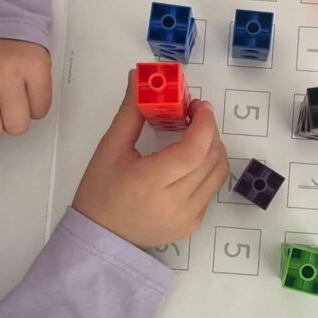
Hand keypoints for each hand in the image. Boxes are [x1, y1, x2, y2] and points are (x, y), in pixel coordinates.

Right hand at [73, 71, 228, 248]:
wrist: (100, 238)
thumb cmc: (100, 192)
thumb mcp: (110, 149)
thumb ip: (130, 112)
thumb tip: (139, 78)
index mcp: (149, 182)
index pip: (193, 150)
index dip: (204, 123)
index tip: (199, 106)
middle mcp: (174, 203)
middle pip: (211, 159)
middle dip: (209, 131)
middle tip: (195, 116)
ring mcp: (187, 217)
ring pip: (218, 174)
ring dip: (213, 149)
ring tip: (196, 136)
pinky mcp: (192, 225)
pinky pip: (211, 189)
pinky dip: (207, 169)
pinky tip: (190, 162)